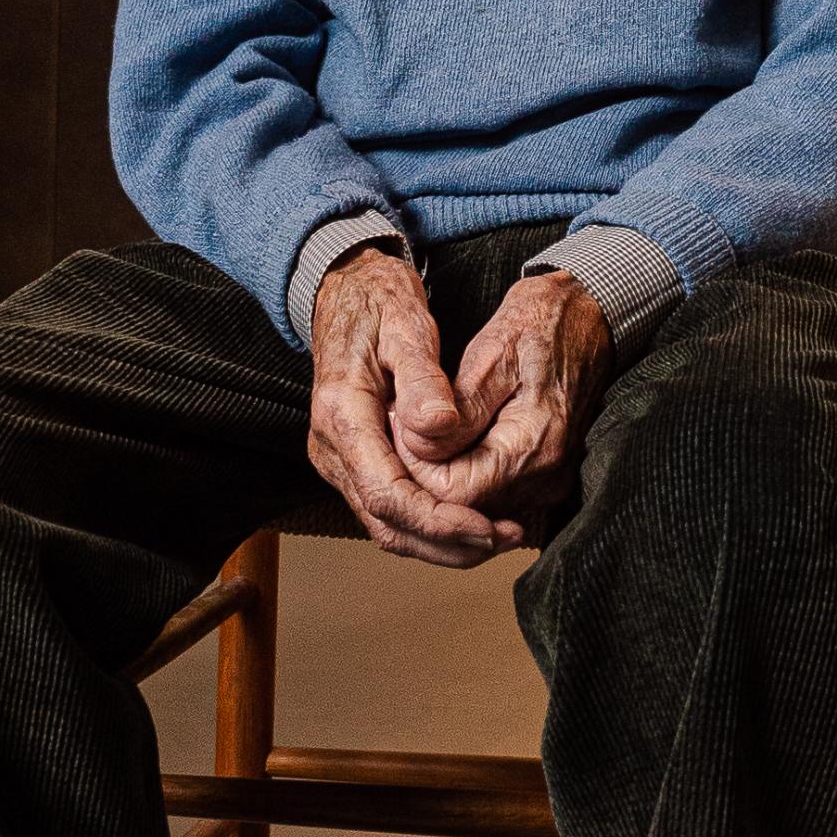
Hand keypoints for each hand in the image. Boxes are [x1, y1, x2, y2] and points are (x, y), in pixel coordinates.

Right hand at [307, 247, 526, 566]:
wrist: (344, 292)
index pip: (387, 495)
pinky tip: (470, 520)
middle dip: (447, 543)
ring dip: (441, 542)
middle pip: (387, 525)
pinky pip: (389, 509)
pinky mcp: (354, 462)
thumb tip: (440, 430)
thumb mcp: (406, 326)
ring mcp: (339, 460)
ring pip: (387, 526)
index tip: (486, 526)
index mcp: (342, 417)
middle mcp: (332, 450)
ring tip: (497, 536)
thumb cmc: (377, 304)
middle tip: (504, 538)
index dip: (439, 520)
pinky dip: (430, 524)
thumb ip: (422, 380)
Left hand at [393, 272, 611, 537]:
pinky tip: (457, 437)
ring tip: (431, 424)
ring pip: (475, 503)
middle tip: (408, 421)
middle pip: (464, 505)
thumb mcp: (492, 353)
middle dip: (427, 468)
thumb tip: (420, 448)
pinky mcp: (545, 478)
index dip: (417, 465)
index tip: (403, 423)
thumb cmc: (541, 325)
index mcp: (534, 444)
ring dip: (445, 470)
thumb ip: (458, 409)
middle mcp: (545, 475)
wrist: (590, 319)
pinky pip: (493, 493)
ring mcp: (548, 481)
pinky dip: (467, 471)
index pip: (454, 492)